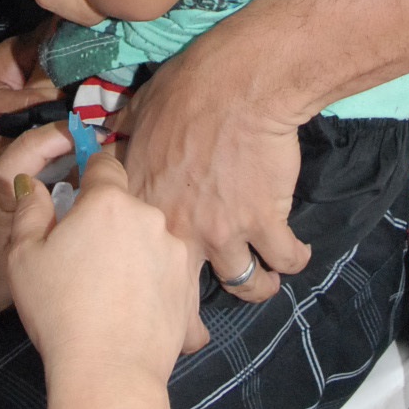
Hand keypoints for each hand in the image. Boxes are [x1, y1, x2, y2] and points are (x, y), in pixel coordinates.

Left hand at [0, 123, 75, 331]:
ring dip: (33, 147)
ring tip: (61, 160)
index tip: (92, 136)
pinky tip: (30, 175)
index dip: (65, 134)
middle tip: (83, 149)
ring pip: (6, 143)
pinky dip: (15, 156)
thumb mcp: (22, 251)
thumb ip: (45, 212)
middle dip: (54, 139)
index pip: (34, 142)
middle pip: (22, 138)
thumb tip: (75, 183)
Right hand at [9, 152, 207, 380]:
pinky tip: (133, 312)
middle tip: (87, 261)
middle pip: (126, 206)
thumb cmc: (58, 311)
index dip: (90, 178)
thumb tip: (33, 184)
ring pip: (148, 239)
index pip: (104, 164)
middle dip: (109, 224)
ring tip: (112, 293)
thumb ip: (29, 210)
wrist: (108, 373)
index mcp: (108, 201)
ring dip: (133, 253)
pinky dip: (153, 284)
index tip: (79, 199)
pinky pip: (166, 272)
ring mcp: (174, 250)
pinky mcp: (189, 285)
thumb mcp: (23, 257)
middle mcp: (149, 215)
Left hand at [115, 40, 310, 304]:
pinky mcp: (264, 222)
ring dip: (256, 284)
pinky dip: (295, 256)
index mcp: (144, 201)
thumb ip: (126, 135)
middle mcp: (177, 227)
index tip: (156, 285)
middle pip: (182, 293)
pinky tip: (298, 253)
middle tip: (200, 326)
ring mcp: (222, 230)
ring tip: (264, 280)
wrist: (241, 83)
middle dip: (192, 320)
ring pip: (242, 283)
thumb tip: (109, 135)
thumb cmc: (188, 87)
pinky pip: (285, 257)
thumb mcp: (141, 108)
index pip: (133, 257)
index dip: (145, 277)